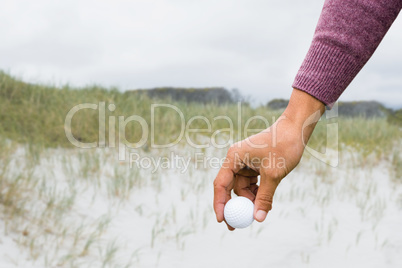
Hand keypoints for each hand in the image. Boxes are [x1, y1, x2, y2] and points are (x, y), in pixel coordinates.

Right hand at [213, 89, 324, 229]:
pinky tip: (266, 202)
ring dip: (251, 200)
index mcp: (234, 157)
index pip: (221, 184)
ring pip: (242, 188)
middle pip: (230, 188)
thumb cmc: (283, 146)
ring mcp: (245, 163)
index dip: (219, 203)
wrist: (296, 129)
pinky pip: (251, 184)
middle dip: (235, 206)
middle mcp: (236, 160)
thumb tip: (258, 218)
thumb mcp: (273, 174)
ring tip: (263, 210)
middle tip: (236, 225)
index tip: (221, 220)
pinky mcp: (254, 165)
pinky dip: (257, 193)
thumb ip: (264, 197)